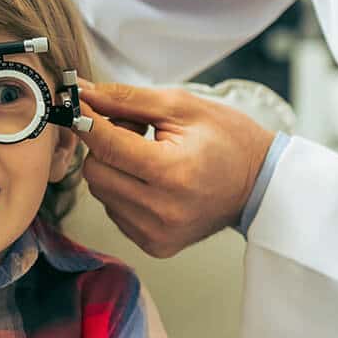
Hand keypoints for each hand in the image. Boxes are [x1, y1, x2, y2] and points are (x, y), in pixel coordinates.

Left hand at [76, 81, 274, 257]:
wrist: (260, 183)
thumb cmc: (226, 138)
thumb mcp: (181, 106)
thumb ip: (127, 99)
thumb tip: (83, 92)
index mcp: (172, 173)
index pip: (106, 145)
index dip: (86, 120)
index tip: (77, 101)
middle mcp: (162, 211)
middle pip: (96, 171)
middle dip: (104, 143)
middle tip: (134, 127)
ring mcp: (157, 233)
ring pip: (101, 191)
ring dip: (114, 167)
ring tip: (148, 153)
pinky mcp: (155, 245)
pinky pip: (115, 210)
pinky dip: (123, 189)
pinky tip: (151, 177)